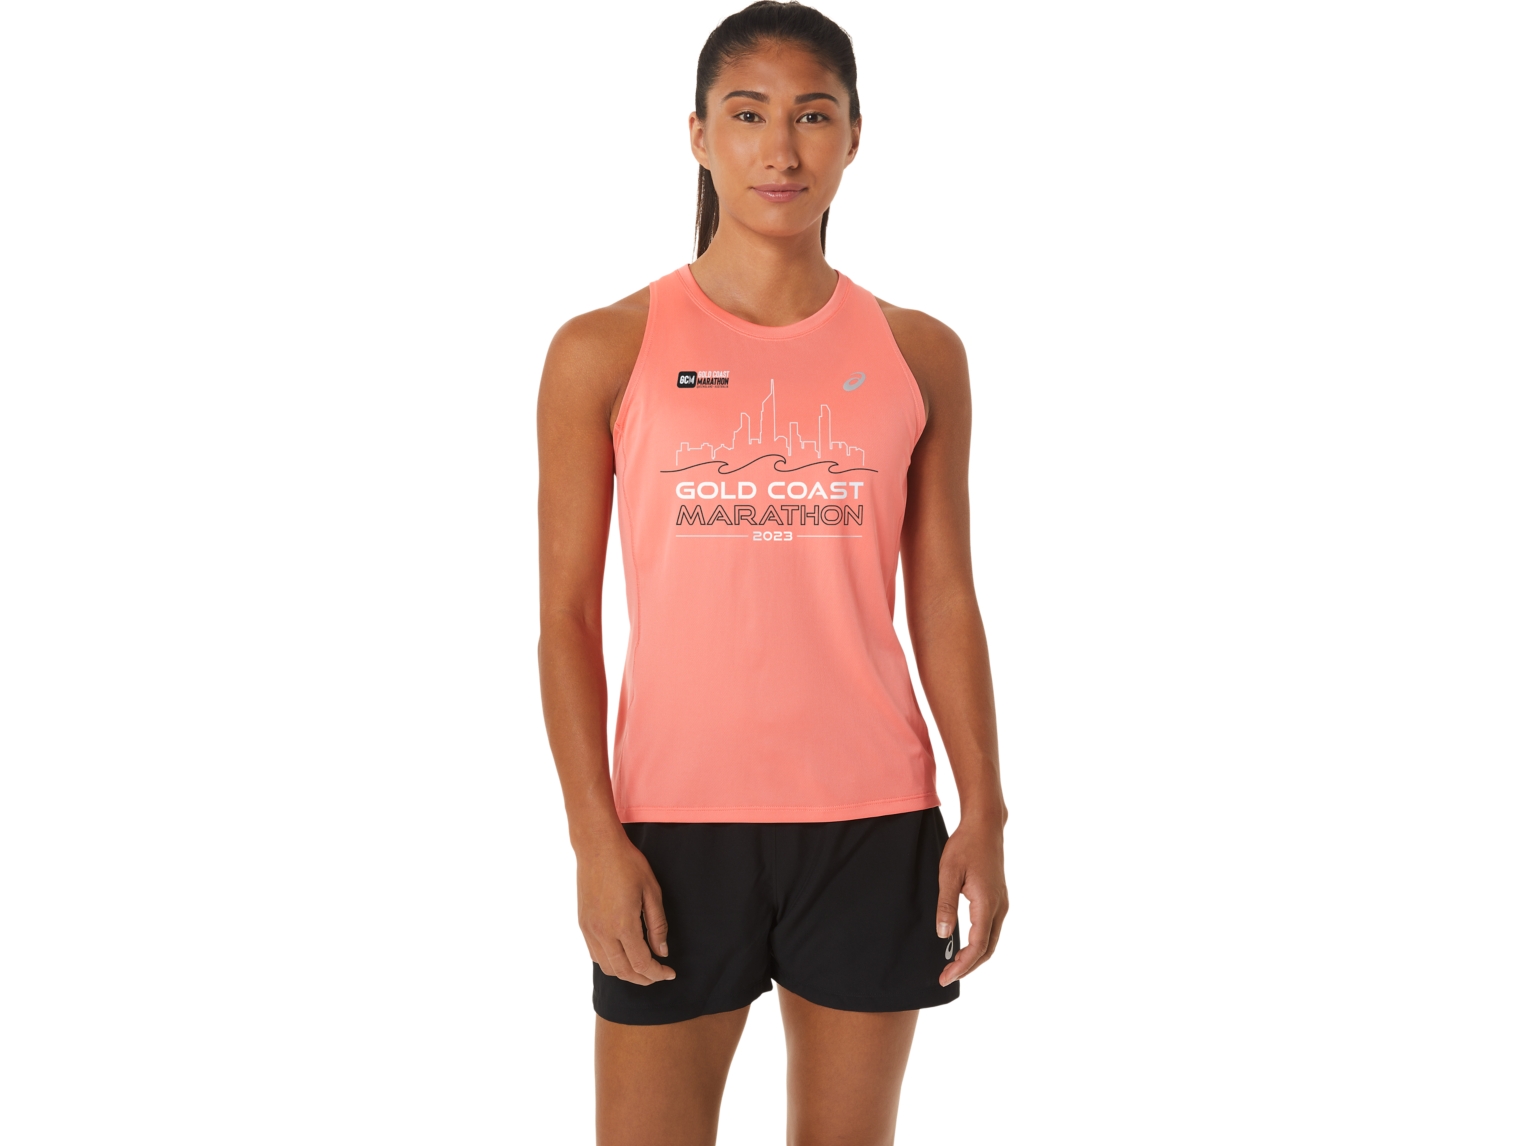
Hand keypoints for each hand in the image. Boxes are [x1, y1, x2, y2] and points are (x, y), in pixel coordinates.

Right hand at [576, 832, 674, 985]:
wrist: (597, 847)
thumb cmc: (628, 864)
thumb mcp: (652, 891)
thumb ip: (657, 925)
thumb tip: (662, 952)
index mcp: (623, 925)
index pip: (641, 963)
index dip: (657, 973)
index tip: (670, 973)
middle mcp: (603, 932)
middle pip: (623, 971)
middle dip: (643, 979)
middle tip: (658, 975)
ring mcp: (590, 930)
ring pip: (607, 967)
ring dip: (626, 974)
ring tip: (642, 968)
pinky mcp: (583, 924)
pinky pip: (595, 954)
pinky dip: (610, 963)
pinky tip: (623, 955)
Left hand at [936, 817, 1007, 986]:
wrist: (985, 826)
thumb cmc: (965, 846)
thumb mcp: (948, 874)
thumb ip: (946, 906)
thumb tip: (943, 935)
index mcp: (986, 904)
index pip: (977, 946)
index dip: (962, 965)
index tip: (945, 977)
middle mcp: (999, 907)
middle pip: (987, 949)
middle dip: (967, 967)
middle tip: (946, 977)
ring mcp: (1002, 903)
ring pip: (991, 941)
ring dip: (974, 957)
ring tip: (953, 965)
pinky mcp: (999, 899)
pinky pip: (991, 930)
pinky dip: (980, 944)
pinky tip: (965, 946)